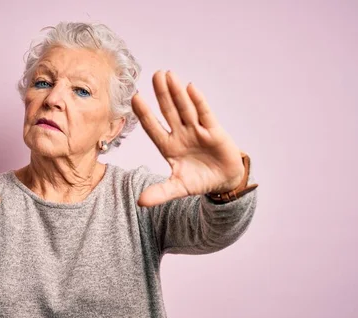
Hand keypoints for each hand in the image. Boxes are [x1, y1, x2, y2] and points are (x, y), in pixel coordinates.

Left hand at [131, 70, 244, 206]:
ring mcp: (197, 131)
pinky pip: (205, 114)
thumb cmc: (198, 180)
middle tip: (154, 74)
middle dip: (161, 94)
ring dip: (177, 92)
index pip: (153, 127)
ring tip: (168, 75)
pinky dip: (198, 101)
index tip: (134, 98)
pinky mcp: (214, 131)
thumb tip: (140, 202)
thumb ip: (160, 193)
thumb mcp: (177, 188)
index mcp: (169, 146)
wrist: (223, 182)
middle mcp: (181, 134)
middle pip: (169, 111)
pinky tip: (190, 88)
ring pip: (185, 108)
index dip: (144, 114)